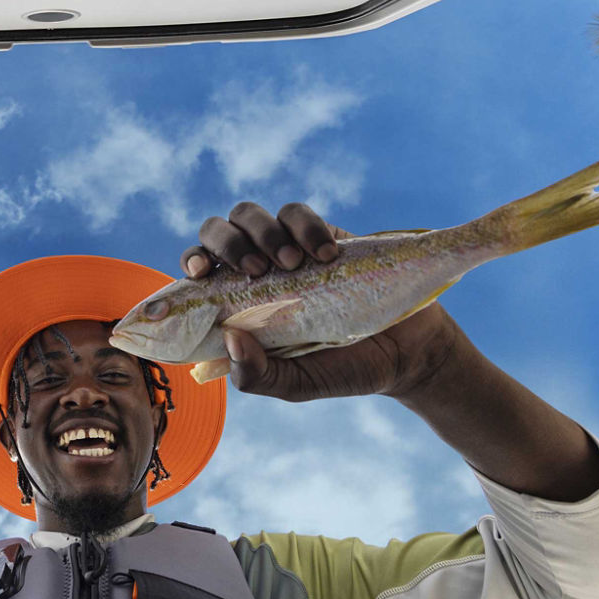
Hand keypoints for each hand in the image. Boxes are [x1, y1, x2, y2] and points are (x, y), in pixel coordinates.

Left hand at [182, 201, 462, 402]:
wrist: (407, 351)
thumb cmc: (344, 371)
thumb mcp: (297, 384)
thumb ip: (258, 375)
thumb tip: (229, 339)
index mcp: (237, 308)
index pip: (197, 276)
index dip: (190, 265)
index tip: (200, 273)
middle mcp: (253, 275)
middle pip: (215, 232)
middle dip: (225, 242)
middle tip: (256, 269)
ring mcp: (286, 251)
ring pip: (248, 214)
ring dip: (262, 232)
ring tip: (293, 263)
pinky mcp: (320, 235)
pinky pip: (295, 214)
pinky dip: (304, 227)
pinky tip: (326, 254)